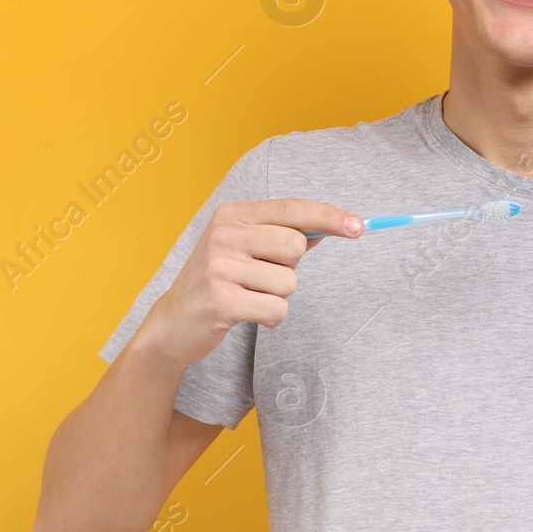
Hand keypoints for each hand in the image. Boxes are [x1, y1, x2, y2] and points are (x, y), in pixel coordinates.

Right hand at [138, 198, 363, 366]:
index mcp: (232, 215)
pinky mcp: (221, 300)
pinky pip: (277, 309)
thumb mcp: (243, 249)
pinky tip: (247, 314)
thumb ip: (282, 235)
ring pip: (289, 282)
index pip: (292, 209)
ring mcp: (220, 266)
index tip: (359, 226)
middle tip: (259, 279)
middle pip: (296, 247)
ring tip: (249, 297)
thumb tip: (330, 227)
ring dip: (277, 296)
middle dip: (289, 269)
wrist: (173, 322)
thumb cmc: (218, 282)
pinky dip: (271, 318)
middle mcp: (224, 234)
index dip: (329, 216)